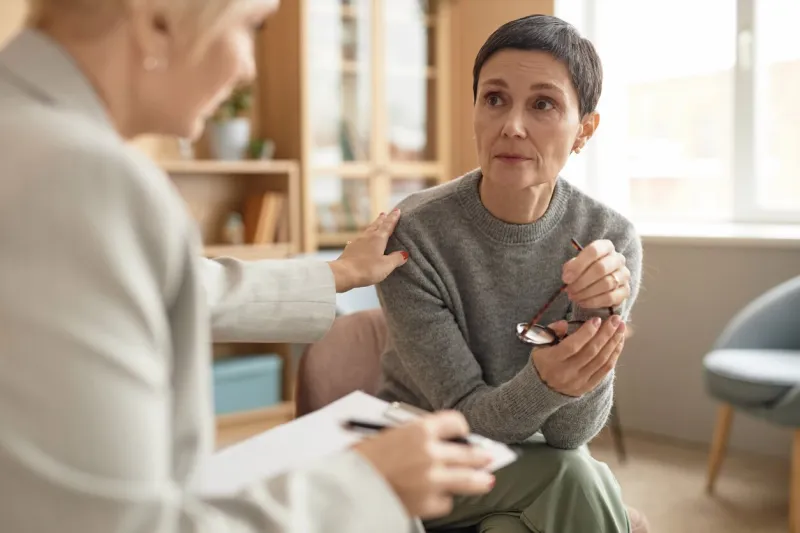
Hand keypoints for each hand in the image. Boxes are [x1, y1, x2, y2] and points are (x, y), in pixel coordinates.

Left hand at [327, 209, 407, 292]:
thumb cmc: (367, 269)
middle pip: (376, 225)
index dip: (393, 218)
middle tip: (384, 214)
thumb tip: (404, 254)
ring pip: (367, 231)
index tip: (397, 210)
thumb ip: (396, 259)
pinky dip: (363, 238)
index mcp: (378, 238)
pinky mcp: (350, 249)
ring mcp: (357, 242)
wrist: (343, 273)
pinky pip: (359, 240)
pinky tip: (359, 241)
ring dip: (372, 227)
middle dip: (381, 219)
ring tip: (374, 225)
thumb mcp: (386, 266)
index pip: (388, 225)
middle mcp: (367, 237)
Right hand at [353, 411, 494, 518]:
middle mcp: (431, 453)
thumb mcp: (388, 435)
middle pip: (469, 452)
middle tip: (487, 457)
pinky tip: (439, 496)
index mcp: (420, 430)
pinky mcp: (429, 503)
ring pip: (469, 479)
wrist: (347, 488)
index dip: (461, 429)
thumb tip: (436, 442)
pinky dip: (443, 500)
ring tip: (486, 480)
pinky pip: (446, 502)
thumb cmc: (362, 459)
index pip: (456, 423)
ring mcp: (433, 480)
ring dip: (479, 480)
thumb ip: (415, 437)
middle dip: (480, 455)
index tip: (462, 433)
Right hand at [531, 315, 625, 396]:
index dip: (587, 332)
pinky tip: (618, 343)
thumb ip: (552, 331)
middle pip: (591, 351)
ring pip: (601, 360)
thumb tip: (565, 323)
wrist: (542, 388)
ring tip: (621, 328)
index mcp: (552, 360)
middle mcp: (566, 372)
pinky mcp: (587, 386)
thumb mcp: (540, 344)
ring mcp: (578, 381)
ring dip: (613, 342)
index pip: (573, 345)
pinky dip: (614, 355)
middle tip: (616, 320)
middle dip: (606, 333)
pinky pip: (605, 370)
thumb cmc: (543, 361)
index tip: (597, 319)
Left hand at [562, 239, 629, 309]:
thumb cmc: (585, 269)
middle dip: (581, 281)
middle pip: (601, 268)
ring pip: (606, 284)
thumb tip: (568, 277)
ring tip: (574, 297)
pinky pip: (610, 298)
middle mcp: (618, 259)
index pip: (594, 251)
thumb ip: (571, 267)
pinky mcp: (626, 291)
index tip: (566, 278)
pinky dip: (594, 302)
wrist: (597, 282)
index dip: (578, 265)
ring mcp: (624, 275)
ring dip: (586, 293)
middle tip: (570, 290)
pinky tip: (582, 302)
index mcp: (606, 247)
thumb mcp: (575, 264)